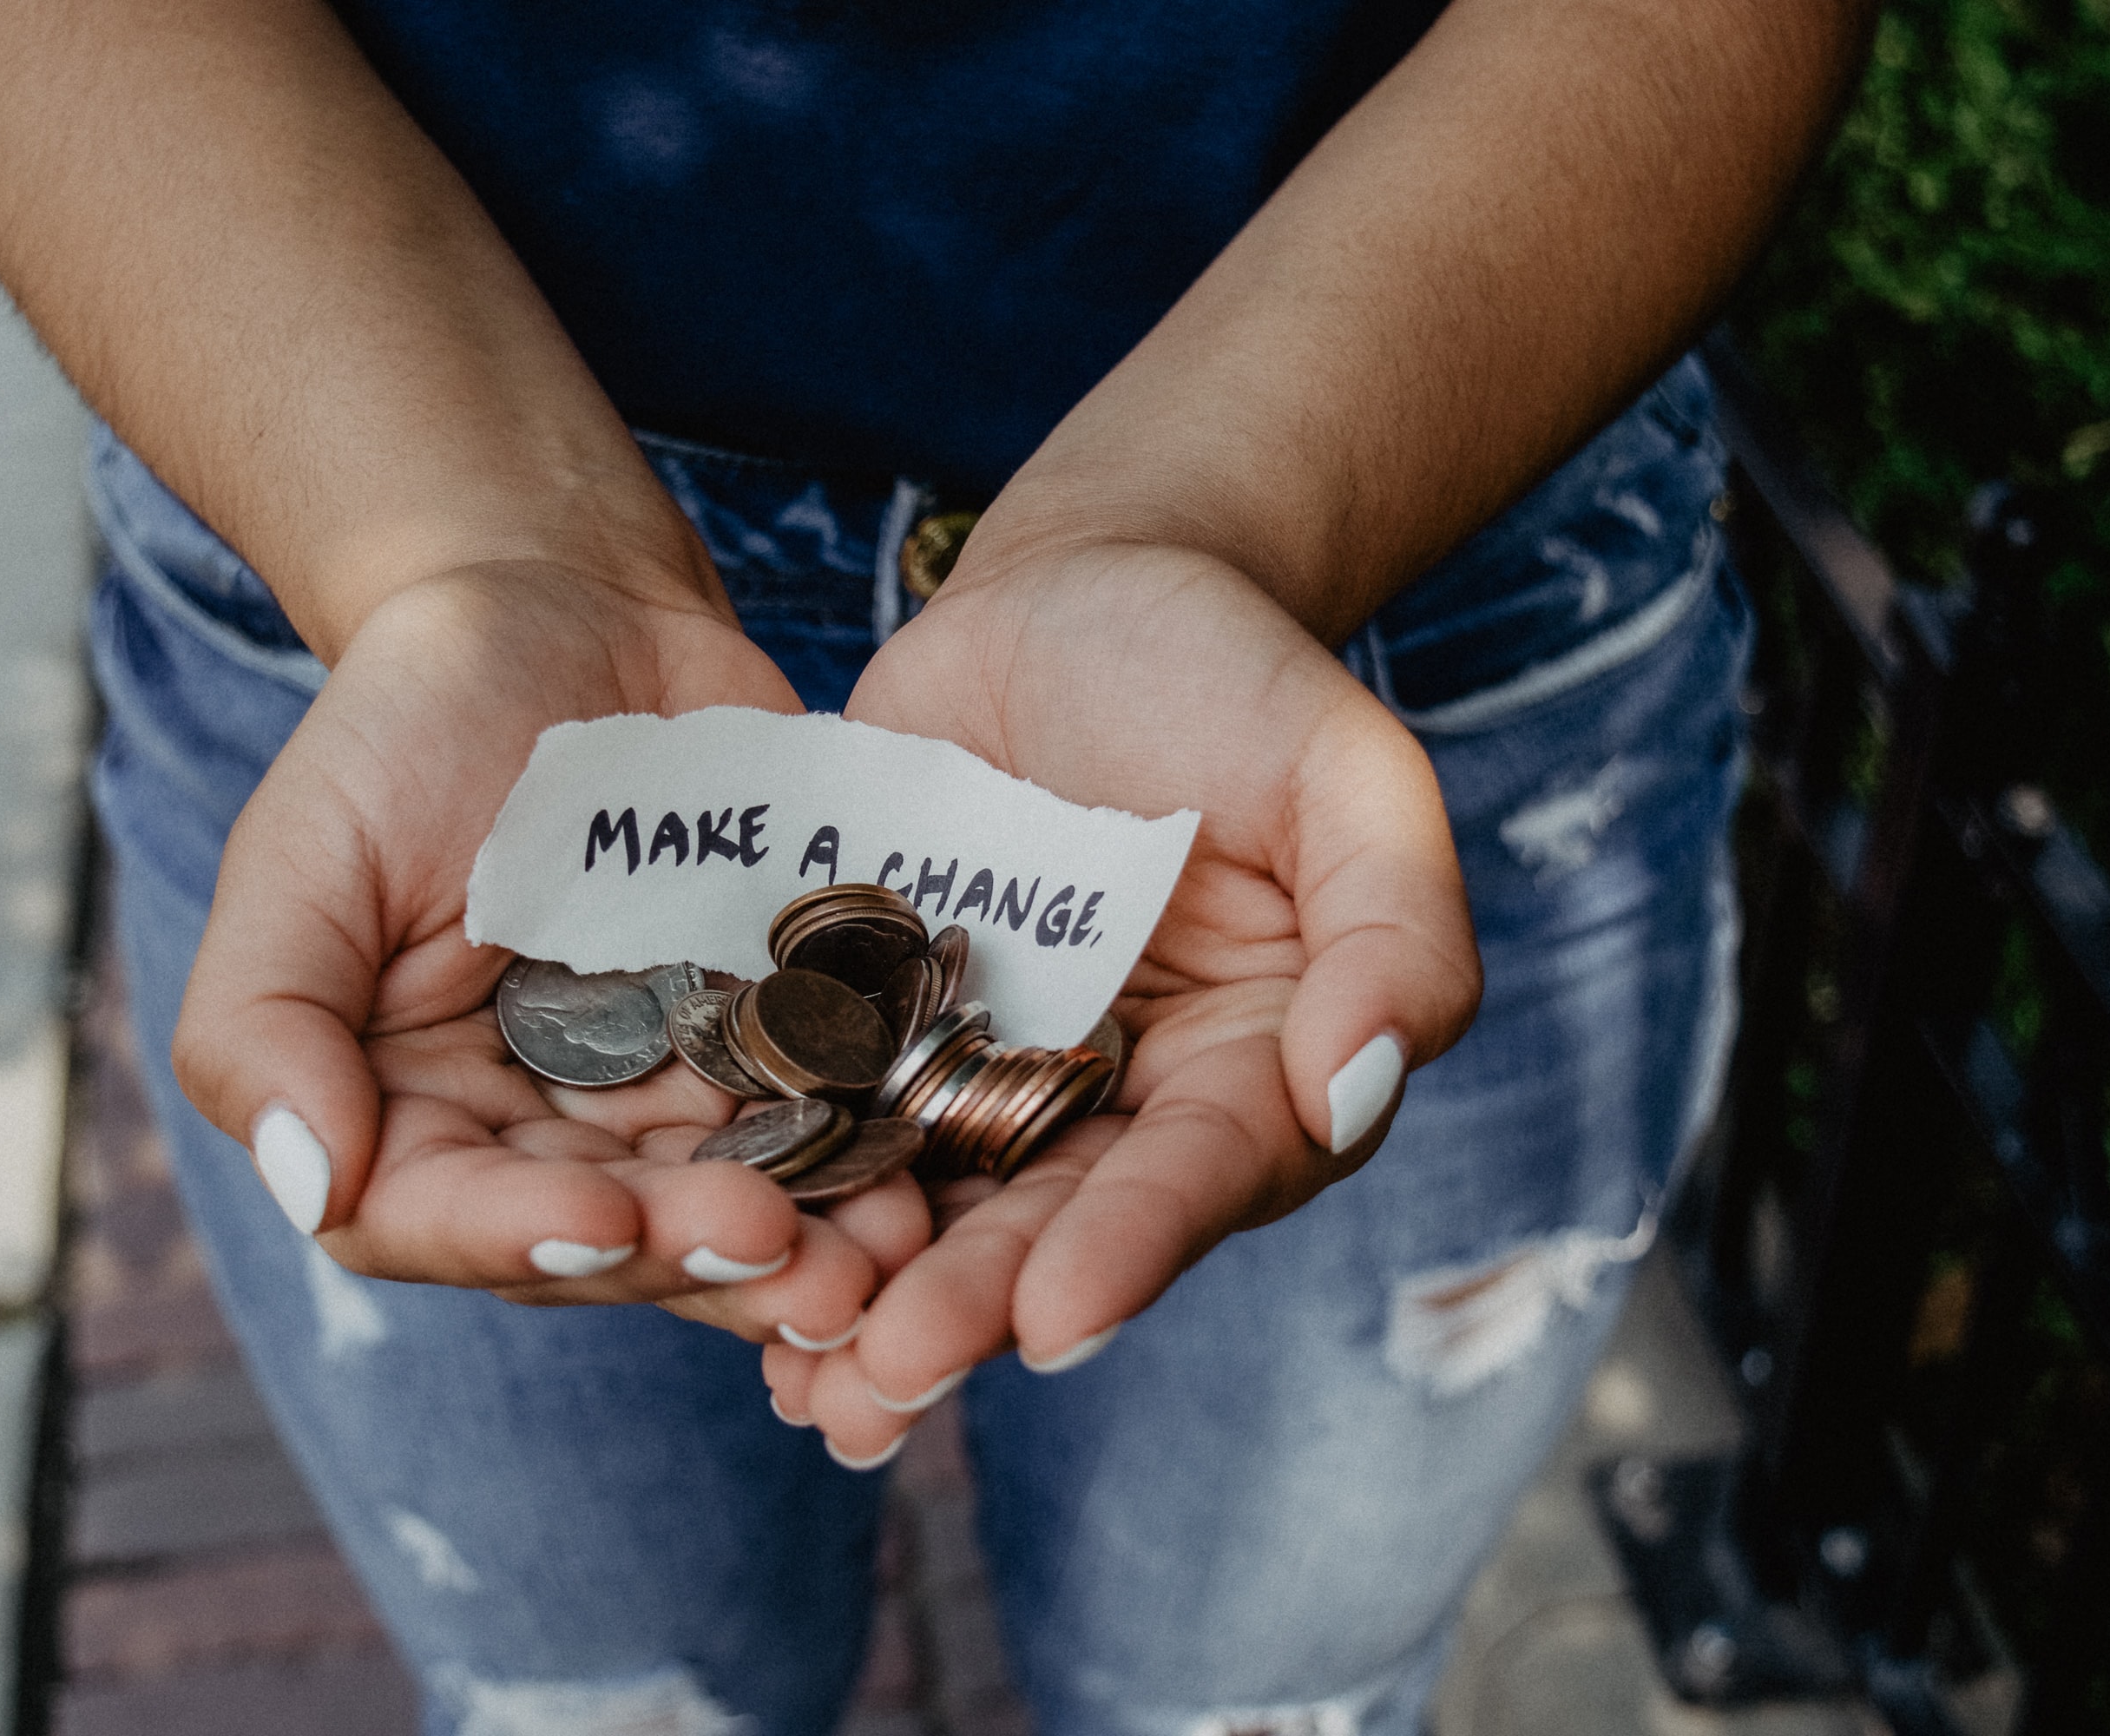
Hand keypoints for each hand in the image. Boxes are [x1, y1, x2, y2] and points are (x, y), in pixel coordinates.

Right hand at [172, 562, 925, 1341]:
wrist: (567, 608)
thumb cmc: (408, 723)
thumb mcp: (302, 853)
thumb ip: (264, 1023)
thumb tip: (311, 1183)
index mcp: (404, 1111)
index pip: (439, 1219)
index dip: (521, 1239)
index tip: (608, 1222)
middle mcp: (535, 1133)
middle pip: (606, 1239)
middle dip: (695, 1256)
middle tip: (788, 1254)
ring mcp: (662, 1096)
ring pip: (726, 1207)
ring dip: (807, 1247)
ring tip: (883, 1255)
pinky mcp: (770, 1043)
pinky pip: (822, 1121)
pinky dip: (870, 1157)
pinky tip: (927, 1176)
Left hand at [773, 542, 1481, 1460]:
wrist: (1079, 590)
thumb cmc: (1234, 673)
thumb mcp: (1347, 773)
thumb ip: (1393, 930)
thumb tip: (1357, 1088)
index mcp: (1250, 1069)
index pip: (1200, 1174)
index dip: (1132, 1247)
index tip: (1056, 1318)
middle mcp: (1119, 1102)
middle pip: (1051, 1222)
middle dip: (971, 1306)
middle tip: (887, 1376)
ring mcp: (988, 1070)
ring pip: (932, 1204)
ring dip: (867, 1294)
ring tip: (801, 1378)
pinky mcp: (876, 1025)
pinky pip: (827, 1118)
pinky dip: (782, 1188)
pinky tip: (715, 1258)